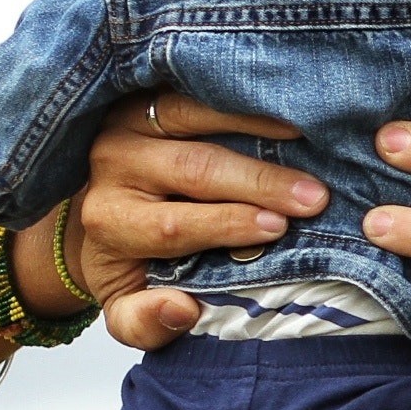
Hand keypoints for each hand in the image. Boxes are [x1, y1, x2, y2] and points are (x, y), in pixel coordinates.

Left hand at [54, 95, 326, 349]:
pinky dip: (241, 92)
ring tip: (307, 136)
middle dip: (258, 182)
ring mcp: (128, 121)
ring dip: (255, 124)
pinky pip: (196, 86)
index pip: (171, 225)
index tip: (278, 229)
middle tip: (313, 196)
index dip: (227, 225)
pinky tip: (284, 101)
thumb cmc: (129, 262)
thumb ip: (145, 323)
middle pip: (191, 169)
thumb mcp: (126, 308)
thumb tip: (182, 309)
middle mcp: (112, 164)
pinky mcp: (147, 91)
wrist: (98, 209)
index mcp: (110, 221)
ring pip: (193, 115)